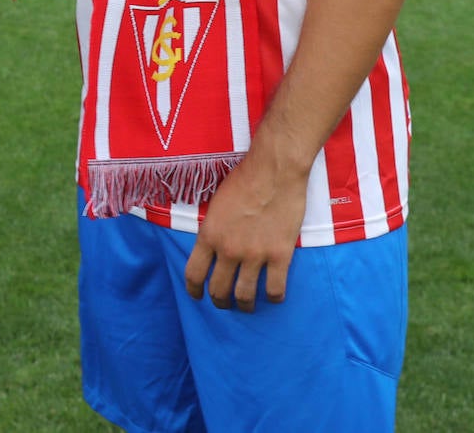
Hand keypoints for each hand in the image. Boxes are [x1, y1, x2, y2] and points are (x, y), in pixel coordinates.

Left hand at [184, 147, 308, 311]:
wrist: (274, 169)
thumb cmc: (244, 178)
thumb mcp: (217, 203)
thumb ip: (214, 228)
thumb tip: (213, 246)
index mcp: (209, 234)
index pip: (194, 273)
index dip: (194, 290)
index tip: (197, 296)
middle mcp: (228, 249)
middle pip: (219, 290)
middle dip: (220, 301)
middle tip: (225, 303)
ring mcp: (255, 255)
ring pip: (245, 296)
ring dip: (245, 305)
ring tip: (248, 305)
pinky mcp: (279, 256)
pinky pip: (274, 290)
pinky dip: (273, 298)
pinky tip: (273, 295)